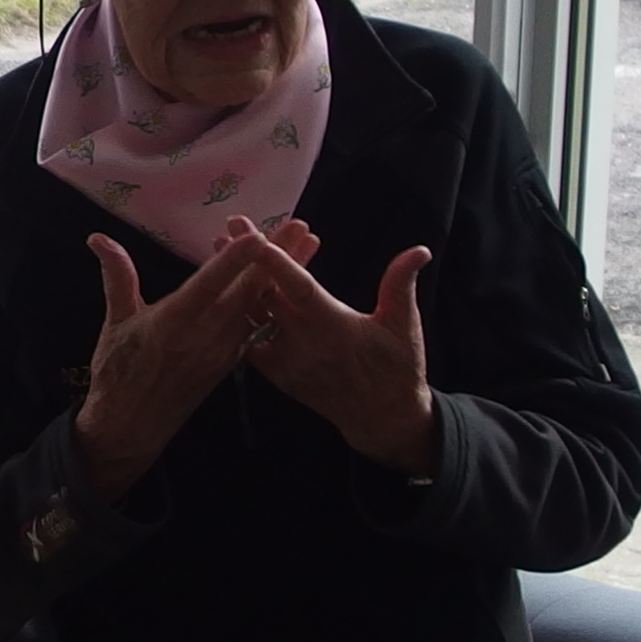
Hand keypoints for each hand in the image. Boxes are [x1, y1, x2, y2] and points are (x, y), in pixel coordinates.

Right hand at [70, 223, 291, 498]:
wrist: (132, 427)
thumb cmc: (118, 373)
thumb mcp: (115, 323)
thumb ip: (117, 276)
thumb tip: (98, 237)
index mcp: (173, 323)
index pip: (209, 285)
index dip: (234, 260)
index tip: (257, 235)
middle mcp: (204, 336)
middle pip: (247, 291)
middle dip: (276, 257)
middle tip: (301, 226)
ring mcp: (221, 351)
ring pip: (258, 306)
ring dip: (282, 275)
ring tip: (307, 246)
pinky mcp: (229, 361)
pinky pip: (254, 324)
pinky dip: (271, 299)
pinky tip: (286, 281)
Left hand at [229, 225, 438, 474]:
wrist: (381, 417)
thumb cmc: (397, 368)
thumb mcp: (405, 326)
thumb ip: (401, 285)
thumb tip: (420, 250)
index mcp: (335, 327)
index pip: (301, 292)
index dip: (279, 266)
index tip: (259, 240)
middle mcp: (304, 344)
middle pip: (268, 294)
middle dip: (249, 258)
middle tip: (232, 223)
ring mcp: (286, 360)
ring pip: (254, 313)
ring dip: (238, 280)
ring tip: (220, 246)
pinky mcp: (277, 374)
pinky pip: (251, 339)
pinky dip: (241, 313)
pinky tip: (227, 286)